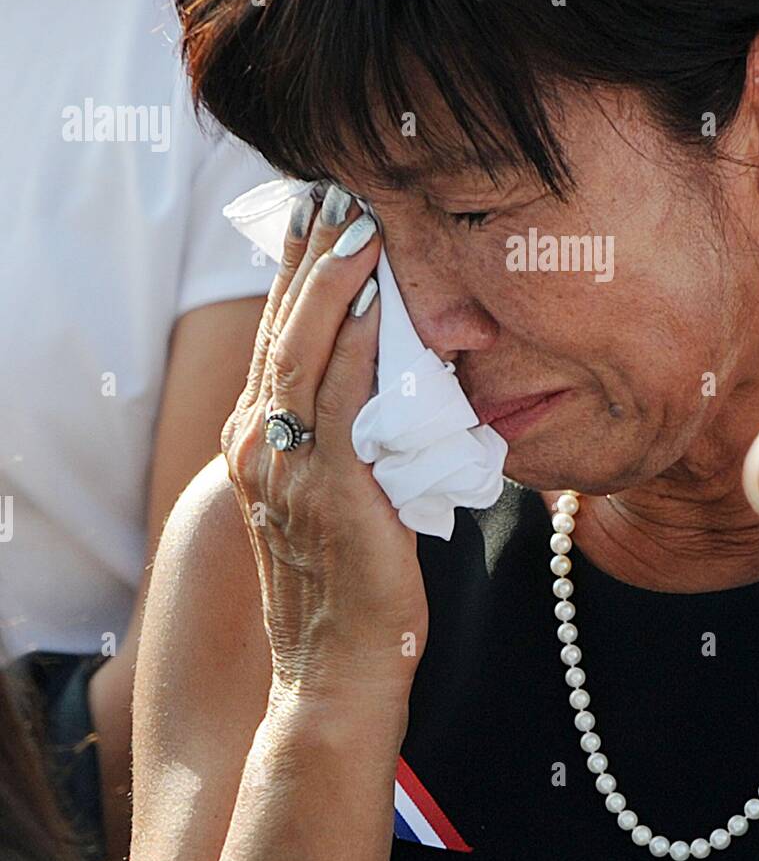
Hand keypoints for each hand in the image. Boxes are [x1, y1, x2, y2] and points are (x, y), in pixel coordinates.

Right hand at [222, 185, 427, 704]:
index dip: (293, 274)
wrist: (338, 668)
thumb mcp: (340, 496)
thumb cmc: (350, 586)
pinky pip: (339, 396)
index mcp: (260, 444)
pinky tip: (372, 297)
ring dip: (329, 280)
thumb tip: (396, 382)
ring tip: (354, 220)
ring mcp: (287, 465)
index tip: (314, 216)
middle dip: (304, 256)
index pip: (276, 339)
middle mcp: (260, 445)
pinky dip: (354, 341)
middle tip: (328, 191)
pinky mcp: (328, 487)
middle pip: (280, 329)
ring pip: (300, 349)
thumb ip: (352, 436)